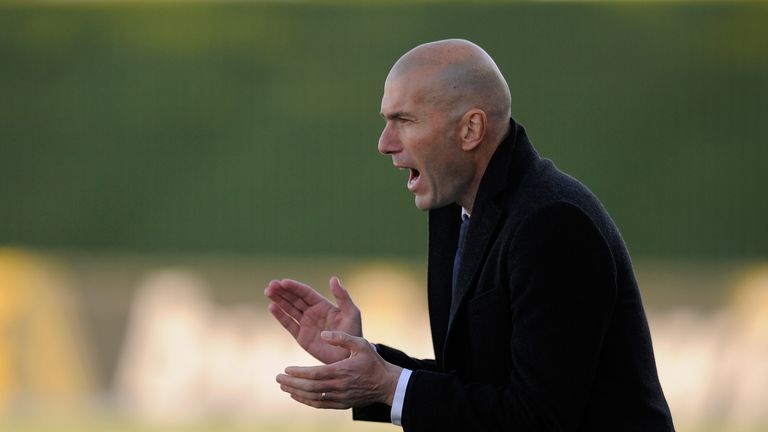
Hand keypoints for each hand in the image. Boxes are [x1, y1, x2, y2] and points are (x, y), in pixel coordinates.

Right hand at [265, 277, 361, 363]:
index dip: (294, 287)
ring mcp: (305, 324)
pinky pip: (289, 324)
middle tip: (270, 285)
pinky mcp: (301, 336)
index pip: (305, 293)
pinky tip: (272, 307)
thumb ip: (342, 296)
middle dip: (282, 291)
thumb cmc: (353, 333)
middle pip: (294, 299)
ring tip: (268, 292)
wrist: (348, 356)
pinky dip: (280, 316)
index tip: (283, 282)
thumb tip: (333, 278)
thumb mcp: (351, 312)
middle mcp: (312, 312)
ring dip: (278, 300)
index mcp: (323, 305)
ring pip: (289, 309)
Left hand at [276, 331, 402, 408]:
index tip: (286, 369)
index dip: (299, 373)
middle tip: (278, 378)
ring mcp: (340, 397)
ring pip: (312, 398)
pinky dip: (306, 401)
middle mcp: (339, 386)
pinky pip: (320, 404)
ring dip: (296, 392)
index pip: (315, 374)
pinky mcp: (341, 404)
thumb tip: (323, 334)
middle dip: (291, 383)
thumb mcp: (361, 344)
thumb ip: (341, 338)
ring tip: (283, 386)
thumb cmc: (373, 362)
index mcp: (342, 371)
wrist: (387, 384)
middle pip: (310, 388)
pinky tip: (297, 395)